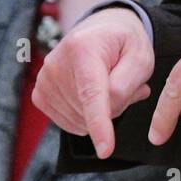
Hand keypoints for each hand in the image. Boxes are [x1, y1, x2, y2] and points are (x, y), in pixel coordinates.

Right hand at [32, 6, 153, 157]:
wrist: (99, 30)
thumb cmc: (123, 43)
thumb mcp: (140, 56)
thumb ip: (128, 85)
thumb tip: (107, 114)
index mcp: (83, 49)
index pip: (92, 94)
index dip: (100, 124)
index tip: (106, 151)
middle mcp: (56, 64)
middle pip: (93, 111)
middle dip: (116, 104)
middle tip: (122, 77)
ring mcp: (44, 80)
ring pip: (82, 121)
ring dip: (102, 111)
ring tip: (106, 81)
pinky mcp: (40, 95)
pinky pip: (71, 123)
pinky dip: (86, 116)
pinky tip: (91, 93)